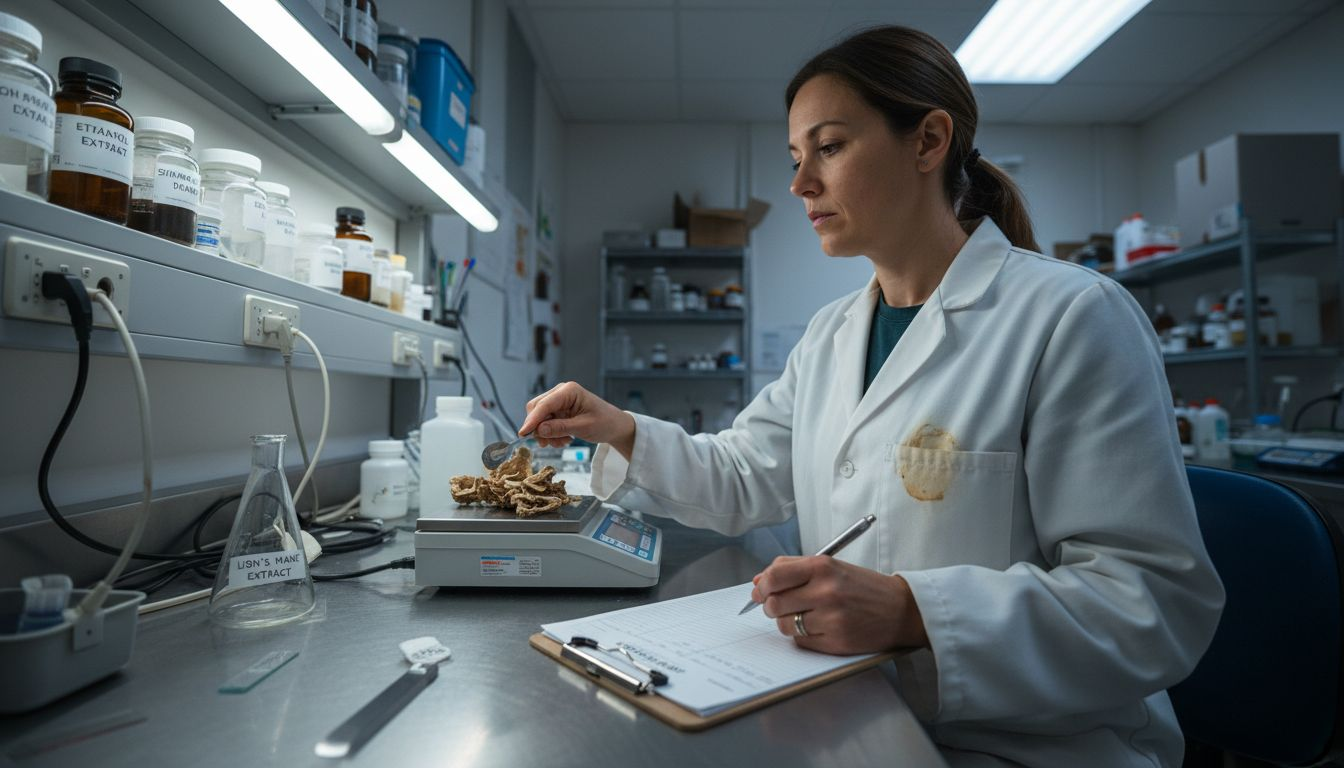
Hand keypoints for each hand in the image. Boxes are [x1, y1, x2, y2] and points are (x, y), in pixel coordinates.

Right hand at [519, 381, 636, 457]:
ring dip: (546, 433)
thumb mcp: (583, 427)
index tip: (523, 434)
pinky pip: (546, 422)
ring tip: (562, 442)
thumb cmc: (604, 422)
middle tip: (547, 444)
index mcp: (569, 391)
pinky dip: (551, 434)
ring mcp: (558, 401)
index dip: (532, 420)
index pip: (544, 405)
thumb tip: (539, 430)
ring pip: (539, 418)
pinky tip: (563, 440)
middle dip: (539, 428)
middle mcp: (561, 392)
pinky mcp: (558, 410)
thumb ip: (560, 428)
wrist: (615, 426)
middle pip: (537, 409)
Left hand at [750, 556, 928, 653]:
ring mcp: (831, 618)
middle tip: (780, 605)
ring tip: (804, 616)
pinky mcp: (836, 642)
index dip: (762, 586)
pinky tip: (818, 627)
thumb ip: (793, 568)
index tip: (760, 591)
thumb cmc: (864, 586)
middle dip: (771, 606)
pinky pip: (800, 641)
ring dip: (787, 622)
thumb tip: (759, 581)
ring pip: (785, 625)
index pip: (775, 576)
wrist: (902, 609)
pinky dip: (803, 636)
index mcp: (823, 567)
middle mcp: (826, 591)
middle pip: (775, 603)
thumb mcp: (831, 566)